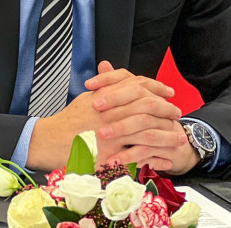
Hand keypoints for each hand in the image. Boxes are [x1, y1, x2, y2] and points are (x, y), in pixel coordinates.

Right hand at [26, 62, 182, 170]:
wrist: (50, 141)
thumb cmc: (68, 121)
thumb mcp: (86, 98)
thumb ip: (103, 85)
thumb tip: (110, 69)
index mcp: (107, 97)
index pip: (138, 87)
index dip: (156, 87)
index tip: (168, 92)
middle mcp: (112, 113)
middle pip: (148, 107)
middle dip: (166, 110)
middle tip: (177, 114)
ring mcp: (113, 134)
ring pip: (148, 132)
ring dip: (166, 136)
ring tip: (179, 138)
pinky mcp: (111, 155)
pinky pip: (139, 157)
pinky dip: (155, 158)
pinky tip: (166, 161)